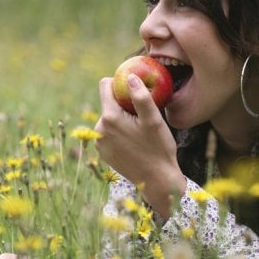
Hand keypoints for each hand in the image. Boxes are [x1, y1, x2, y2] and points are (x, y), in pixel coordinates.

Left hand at [94, 74, 185, 218]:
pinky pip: (109, 134)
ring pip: (109, 119)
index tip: (132, 88)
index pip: (105, 85)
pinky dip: (119, 132)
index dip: (118, 82)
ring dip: (121, 119)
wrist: (157, 181)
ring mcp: (99, 142)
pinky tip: (134, 142)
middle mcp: (99, 129)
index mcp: (110, 117)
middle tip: (142, 114)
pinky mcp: (103, 153)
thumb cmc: (158, 149)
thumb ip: (141, 97)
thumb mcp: (154, 120)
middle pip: (108, 103)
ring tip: (140, 131)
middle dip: (122, 103)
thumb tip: (130, 76)